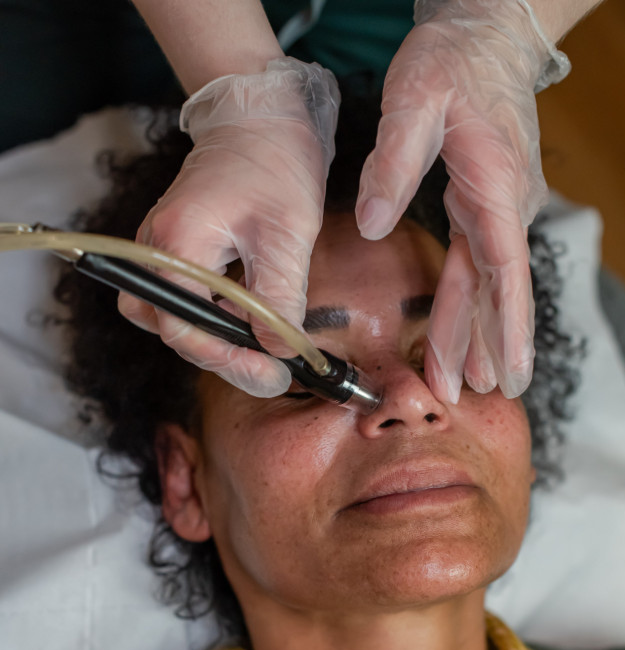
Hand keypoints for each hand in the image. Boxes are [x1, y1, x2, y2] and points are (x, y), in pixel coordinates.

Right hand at [119, 58, 339, 396]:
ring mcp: (158, 252)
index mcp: (177, 242)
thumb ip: (280, 297)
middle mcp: (154, 250)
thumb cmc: (274, 162)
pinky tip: (251, 321)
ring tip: (261, 347)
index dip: (226, 358)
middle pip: (172, 330)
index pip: (184, 325)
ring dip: (212, 341)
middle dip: (222, 357)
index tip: (270, 374)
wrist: (258, 118)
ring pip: (170, 321)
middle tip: (272, 372)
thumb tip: (278, 351)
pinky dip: (212, 321)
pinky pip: (180, 303)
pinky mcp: (171, 254)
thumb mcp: (288, 233)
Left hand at [356, 0, 569, 400]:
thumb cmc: (452, 60)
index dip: (507, 328)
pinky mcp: (485, 206)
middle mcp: (505, 206)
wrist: (486, 33)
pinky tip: (467, 337)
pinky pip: (479, 267)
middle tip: (475, 398)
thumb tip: (371, 224)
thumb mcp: (415, 99)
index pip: (506, 272)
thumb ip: (393, 164)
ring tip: (473, 384)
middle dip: (487, 347)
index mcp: (494, 188)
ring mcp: (499, 209)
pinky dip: (473, 306)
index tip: (510, 375)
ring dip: (480, 335)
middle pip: (498, 292)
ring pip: (488, 285)